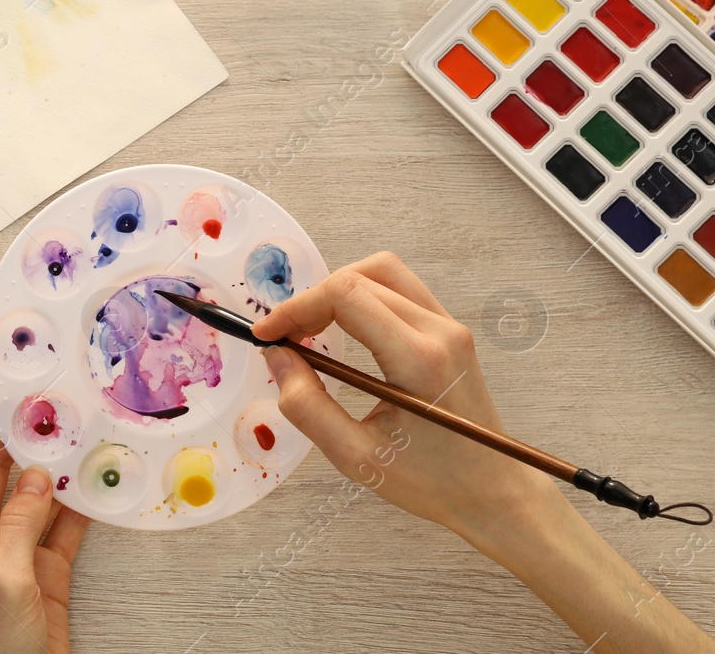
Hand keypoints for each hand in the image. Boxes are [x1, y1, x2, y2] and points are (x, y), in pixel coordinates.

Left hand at [0, 405, 90, 653]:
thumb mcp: (5, 581)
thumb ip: (20, 524)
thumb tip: (34, 474)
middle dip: (17, 444)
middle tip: (48, 417)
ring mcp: (13, 557)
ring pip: (31, 500)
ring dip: (52, 474)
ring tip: (77, 443)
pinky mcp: (43, 577)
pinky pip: (59, 531)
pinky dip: (77, 510)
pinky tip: (94, 489)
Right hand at [254, 252, 714, 653]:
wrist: (496, 493)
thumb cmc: (431, 482)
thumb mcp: (356, 458)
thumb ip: (307, 406)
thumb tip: (277, 357)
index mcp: (418, 359)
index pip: (345, 296)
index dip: (297, 307)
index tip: (268, 334)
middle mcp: (439, 331)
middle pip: (360, 277)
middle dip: (311, 300)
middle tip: (286, 336)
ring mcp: (450, 327)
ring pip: (382, 272)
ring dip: (338, 290)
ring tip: (312, 327)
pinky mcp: (452, 331)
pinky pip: (400, 289)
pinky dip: (362, 296)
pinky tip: (345, 329)